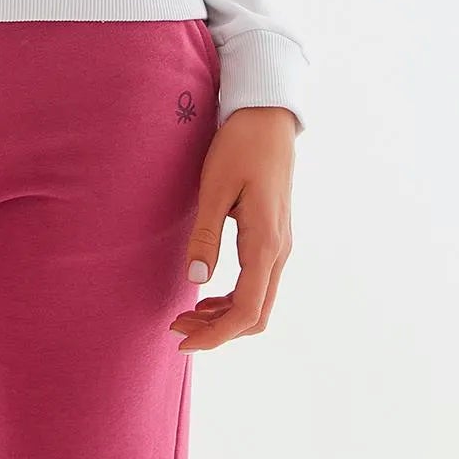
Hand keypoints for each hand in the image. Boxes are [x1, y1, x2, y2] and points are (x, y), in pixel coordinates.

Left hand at [169, 106, 296, 352]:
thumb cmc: (240, 145)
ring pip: (259, 302)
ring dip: (225, 317)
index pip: (245, 310)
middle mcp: (279, 251)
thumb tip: (195, 281)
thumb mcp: (216, 186)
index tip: (182, 340)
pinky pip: (258, 283)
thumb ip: (207, 235)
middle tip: (177, 328)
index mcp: (266, 243)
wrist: (268, 118)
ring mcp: (280, 246)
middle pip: (255, 315)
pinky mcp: (275, 238)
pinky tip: (207, 293)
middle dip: (217, 331)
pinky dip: (233, 299)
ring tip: (187, 314)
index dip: (215, 334)